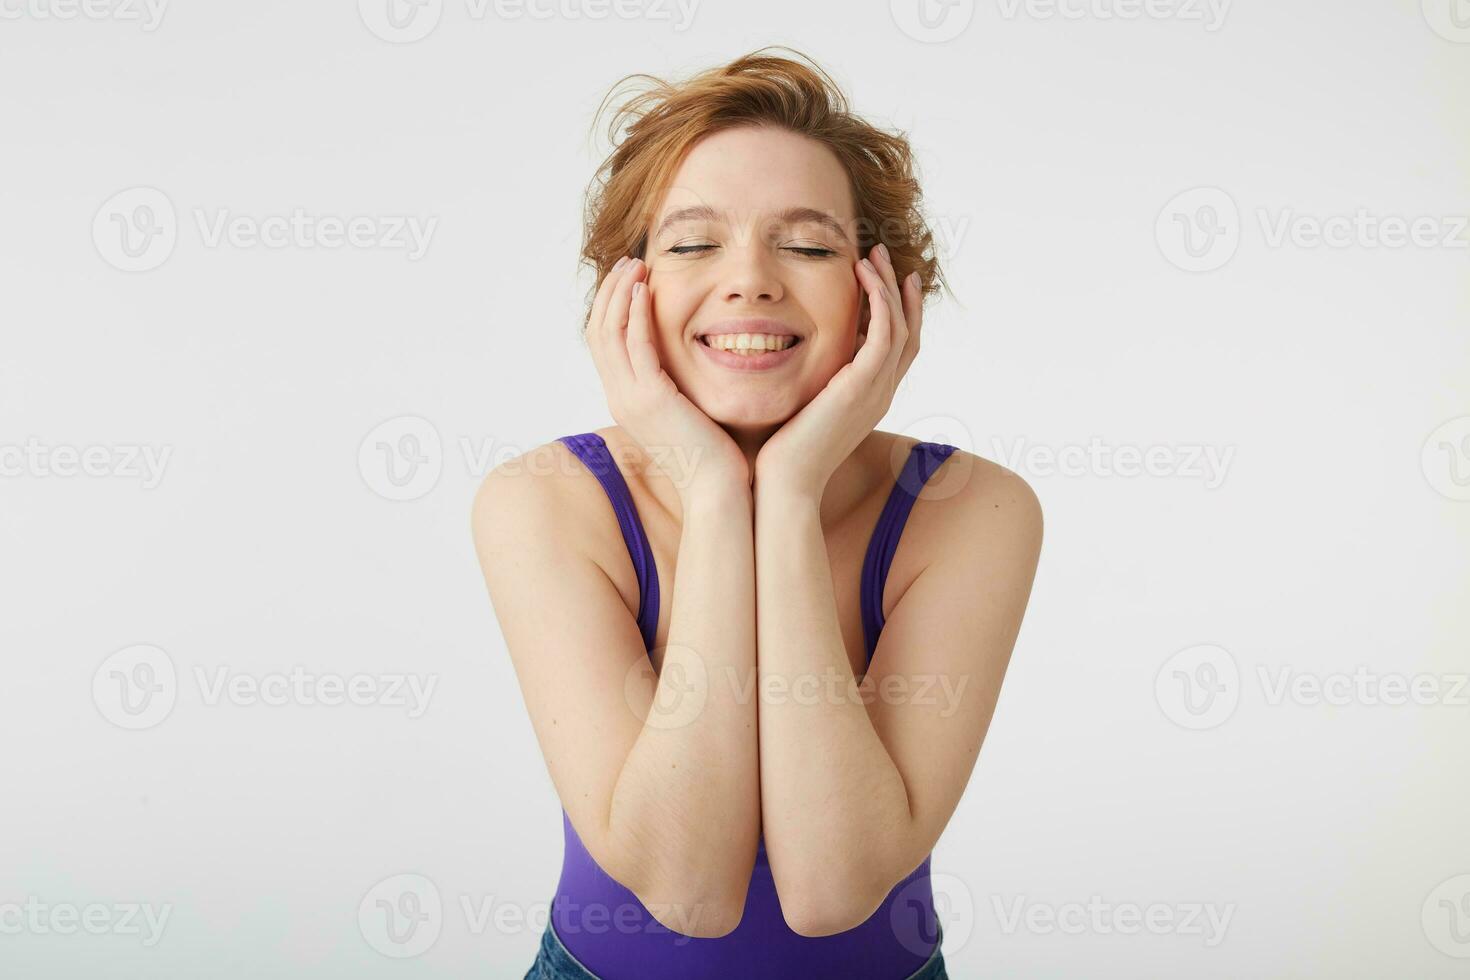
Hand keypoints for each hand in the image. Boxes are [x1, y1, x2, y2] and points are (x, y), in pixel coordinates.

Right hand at [585, 256, 750, 497]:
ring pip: (609, 333)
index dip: (612, 308)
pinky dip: (636, 313)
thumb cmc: (716, 457)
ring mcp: (630, 399)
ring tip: (635, 266)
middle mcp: (620, 399)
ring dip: (619, 294)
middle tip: (628, 263)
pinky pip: (634, 345)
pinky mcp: (650, 399)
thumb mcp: (689, 413)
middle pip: (598, 333)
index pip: (605, 345)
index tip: (630, 281)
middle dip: (610, 293)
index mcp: (626, 402)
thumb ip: (679, 387)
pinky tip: (646, 289)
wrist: (719, 491)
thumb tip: (689, 365)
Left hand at [754, 243, 923, 499]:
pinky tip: (864, 276)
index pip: (897, 350)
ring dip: (889, 287)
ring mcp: (877, 391)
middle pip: (908, 334)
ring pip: (899, 327)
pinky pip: (884, 332)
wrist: (784, 483)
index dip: (898, 313)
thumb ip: (809, 386)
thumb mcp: (801, 411)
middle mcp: (881, 395)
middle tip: (886, 259)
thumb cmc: (781, 455)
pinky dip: (880, 300)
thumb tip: (790, 361)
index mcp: (869, 402)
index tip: (888, 281)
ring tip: (873, 256)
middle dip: (900, 293)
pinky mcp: (863, 386)